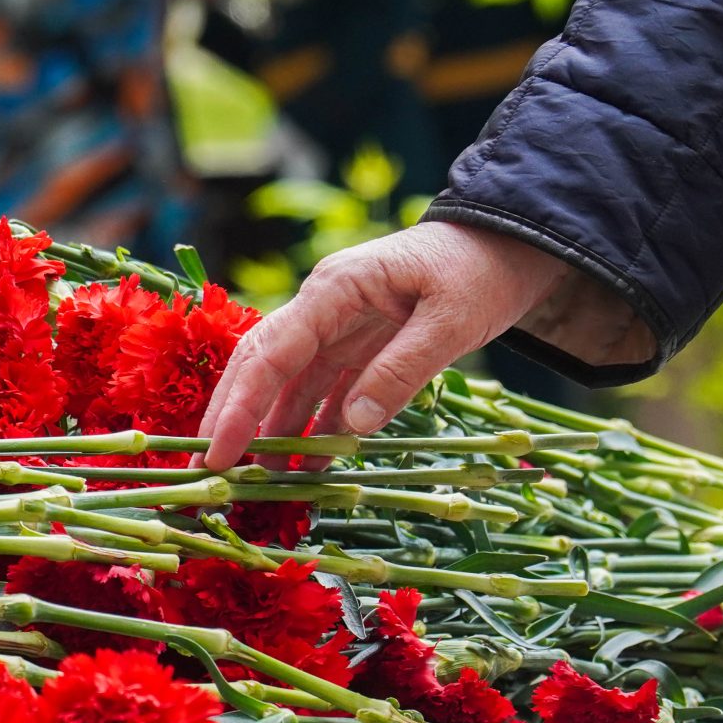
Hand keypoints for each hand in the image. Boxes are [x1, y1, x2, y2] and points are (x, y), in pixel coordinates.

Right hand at [195, 222, 649, 467]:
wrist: (509, 241)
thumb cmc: (480, 271)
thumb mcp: (452, 320)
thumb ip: (401, 371)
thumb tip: (353, 427)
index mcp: (335, 290)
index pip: (271, 354)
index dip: (239, 407)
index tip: (219, 454)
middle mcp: (324, 307)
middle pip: (261, 366)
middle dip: (233, 418)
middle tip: (213, 471)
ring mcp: (339, 326)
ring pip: (289, 382)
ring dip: (272, 428)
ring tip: (261, 481)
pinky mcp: (360, 345)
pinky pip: (326, 390)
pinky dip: (314, 426)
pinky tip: (308, 463)